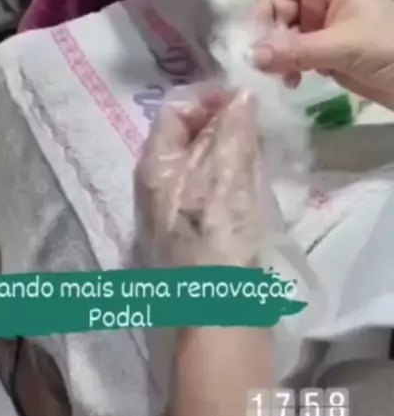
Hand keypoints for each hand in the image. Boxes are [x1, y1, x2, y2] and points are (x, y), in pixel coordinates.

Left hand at [135, 90, 260, 267]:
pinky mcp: (188, 240)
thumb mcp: (227, 174)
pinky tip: (253, 189)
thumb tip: (240, 94)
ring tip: (262, 153)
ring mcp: (168, 216)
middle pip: (186, 138)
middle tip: (260, 125)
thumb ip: (233, 129)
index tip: (246, 98)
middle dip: (222, 123)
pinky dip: (229, 182)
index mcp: (154, 165)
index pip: (174, 109)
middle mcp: (153, 186)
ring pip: (198, 167)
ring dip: (228, 153)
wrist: (214, 320)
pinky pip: (206, 194)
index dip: (209, 96)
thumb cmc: (217, 239)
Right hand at [220, 0, 393, 108]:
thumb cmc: (391, 48)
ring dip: (272, 51)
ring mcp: (320, 30)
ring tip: (278, 73)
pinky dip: (284, 67)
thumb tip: (251, 56)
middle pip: (275, 5)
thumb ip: (296, 50)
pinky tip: (291, 83)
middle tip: (260, 52)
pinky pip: (290, 55)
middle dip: (264, 26)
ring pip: (280, 33)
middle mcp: (321, 3)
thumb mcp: (343, 46)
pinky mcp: (323, 56)